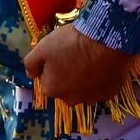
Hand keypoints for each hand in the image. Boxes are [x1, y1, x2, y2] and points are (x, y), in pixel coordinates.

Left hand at [24, 23, 139, 106]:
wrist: (106, 40)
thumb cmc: (72, 43)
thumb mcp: (43, 47)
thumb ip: (30, 63)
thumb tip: (30, 74)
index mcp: (51, 89)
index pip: (47, 79)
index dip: (53, 65)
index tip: (61, 53)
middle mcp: (70, 99)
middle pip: (65, 87)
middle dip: (68, 75)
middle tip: (76, 56)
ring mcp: (91, 98)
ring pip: (84, 90)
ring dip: (85, 79)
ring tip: (91, 60)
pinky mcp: (109, 93)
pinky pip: (101, 88)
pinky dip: (101, 80)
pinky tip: (103, 65)